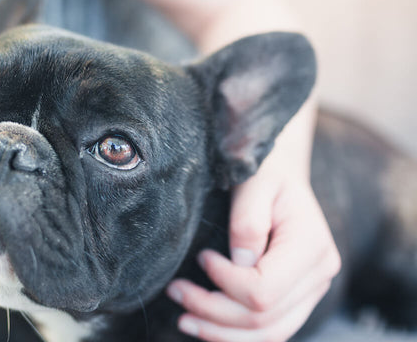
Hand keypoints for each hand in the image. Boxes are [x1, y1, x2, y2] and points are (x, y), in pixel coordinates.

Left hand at [166, 105, 340, 341]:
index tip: (201, 257)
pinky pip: (271, 331)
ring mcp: (313, 291)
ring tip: (183, 319)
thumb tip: (239, 264)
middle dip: (212, 312)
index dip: (225, 282)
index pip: (263, 290)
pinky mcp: (298, 298)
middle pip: (263, 319)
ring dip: (220, 333)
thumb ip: (247, 221)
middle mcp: (320, 275)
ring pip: (269, 334)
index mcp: (312, 246)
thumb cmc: (265, 171)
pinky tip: (207, 326)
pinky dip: (236, 336)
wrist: (282, 173)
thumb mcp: (254, 182)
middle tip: (175, 290)